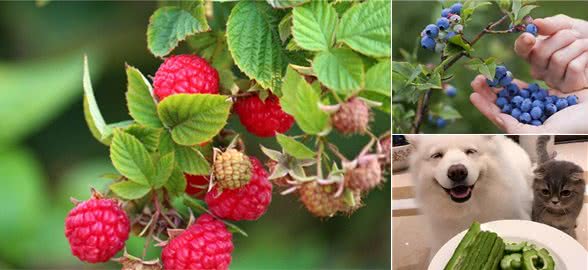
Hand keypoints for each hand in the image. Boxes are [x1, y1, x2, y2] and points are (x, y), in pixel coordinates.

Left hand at [469, 75, 587, 132]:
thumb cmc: (576, 127)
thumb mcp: (545, 132)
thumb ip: (519, 128)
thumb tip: (499, 119)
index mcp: (527, 130)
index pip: (500, 117)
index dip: (486, 106)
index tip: (473, 95)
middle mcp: (530, 120)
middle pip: (503, 105)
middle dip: (488, 93)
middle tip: (476, 80)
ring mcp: (538, 108)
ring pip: (512, 96)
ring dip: (498, 86)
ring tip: (486, 75)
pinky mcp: (548, 98)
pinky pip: (527, 90)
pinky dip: (515, 83)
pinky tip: (504, 76)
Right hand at [514, 15, 587, 91]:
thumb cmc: (581, 37)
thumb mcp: (566, 26)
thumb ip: (551, 24)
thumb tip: (535, 23)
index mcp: (534, 52)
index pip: (521, 49)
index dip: (523, 43)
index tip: (529, 36)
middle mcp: (538, 68)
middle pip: (540, 52)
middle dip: (563, 37)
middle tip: (576, 35)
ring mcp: (551, 80)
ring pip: (558, 59)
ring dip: (577, 46)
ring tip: (584, 45)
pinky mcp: (567, 86)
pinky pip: (573, 67)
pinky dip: (584, 57)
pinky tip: (587, 57)